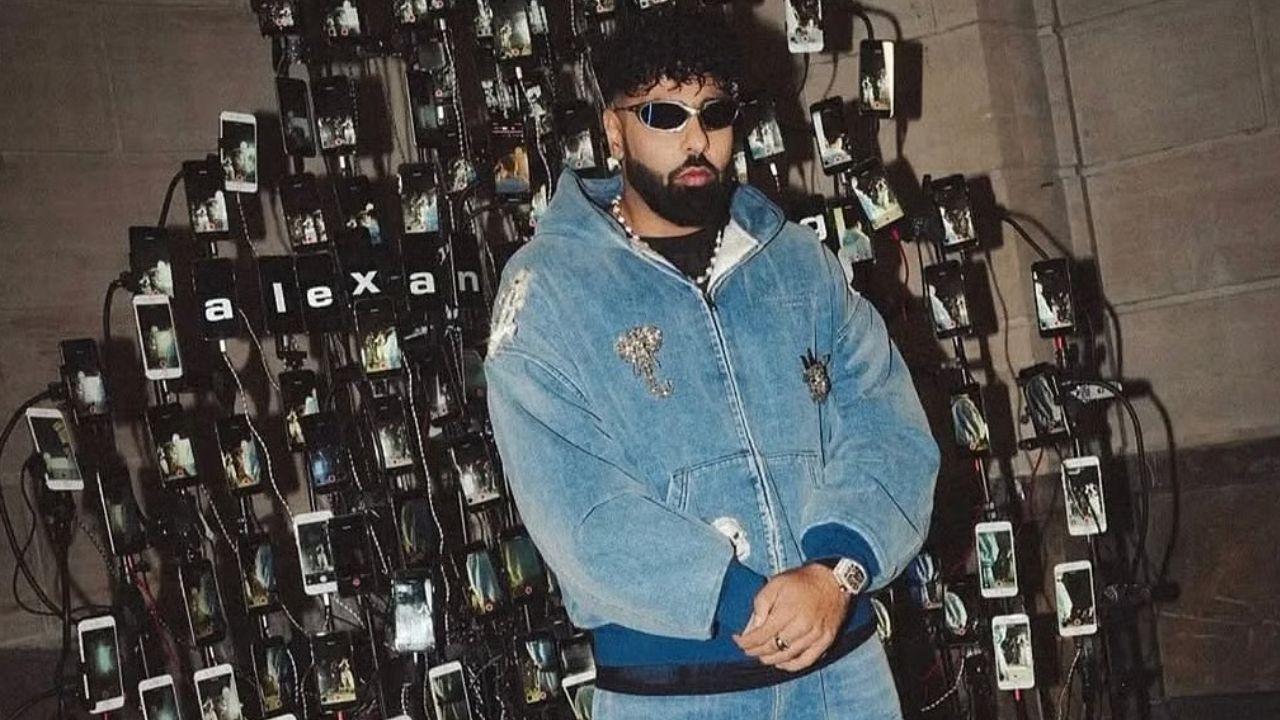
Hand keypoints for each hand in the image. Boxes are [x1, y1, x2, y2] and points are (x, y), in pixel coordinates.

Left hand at [732, 564, 851, 671]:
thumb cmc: (801, 582)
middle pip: (774, 647)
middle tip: (748, 649)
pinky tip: (781, 662)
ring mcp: (816, 635)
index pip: (762, 635)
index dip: (747, 642)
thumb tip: (750, 629)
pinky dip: (791, 665)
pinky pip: (806, 660)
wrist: (833, 581)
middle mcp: (803, 626)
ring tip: (761, 656)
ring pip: (788, 656)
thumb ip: (761, 605)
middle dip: (756, 651)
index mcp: (788, 610)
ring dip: (771, 659)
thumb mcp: (775, 584)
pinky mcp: (826, 641)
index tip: (738, 641)